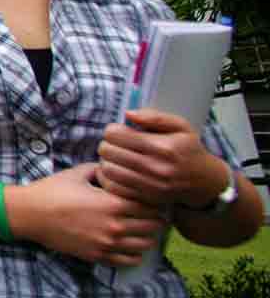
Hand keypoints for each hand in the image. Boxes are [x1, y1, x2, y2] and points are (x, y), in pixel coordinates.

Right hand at [15, 164, 166, 265]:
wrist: (30, 214)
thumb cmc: (52, 191)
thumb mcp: (78, 172)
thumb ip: (101, 169)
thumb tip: (115, 166)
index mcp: (113, 203)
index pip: (152, 205)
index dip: (155, 200)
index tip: (152, 197)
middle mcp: (115, 226)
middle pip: (153, 226)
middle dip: (155, 218)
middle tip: (151, 213)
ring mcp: (107, 243)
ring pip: (146, 245)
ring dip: (148, 236)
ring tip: (141, 229)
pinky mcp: (98, 255)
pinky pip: (130, 260)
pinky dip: (135, 253)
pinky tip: (129, 244)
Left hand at [98, 109, 230, 208]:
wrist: (205, 181)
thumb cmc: (189, 149)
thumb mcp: (180, 126)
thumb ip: (154, 116)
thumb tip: (128, 113)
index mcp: (162, 147)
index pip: (116, 134)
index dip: (112, 130)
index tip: (119, 131)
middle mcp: (155, 167)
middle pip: (108, 151)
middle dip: (107, 144)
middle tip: (114, 144)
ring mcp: (149, 185)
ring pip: (107, 169)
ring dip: (105, 160)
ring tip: (114, 157)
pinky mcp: (145, 197)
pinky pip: (113, 186)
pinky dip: (108, 177)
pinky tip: (115, 170)